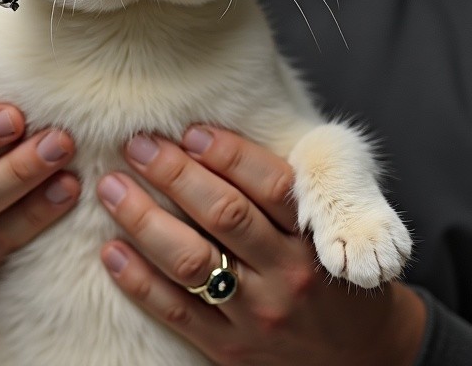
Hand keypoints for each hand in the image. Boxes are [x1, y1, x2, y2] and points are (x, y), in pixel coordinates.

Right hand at [0, 105, 80, 270]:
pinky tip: (70, 191)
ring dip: (28, 185)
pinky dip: (38, 216)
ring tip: (69, 167)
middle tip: (60, 140)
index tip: (15, 117)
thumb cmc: (12, 112)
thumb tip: (24, 32)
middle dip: (18, 164)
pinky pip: (4, 240)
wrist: (20, 168)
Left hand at [96, 127, 425, 364]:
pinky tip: (111, 250)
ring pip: (192, 262)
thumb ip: (285, 187)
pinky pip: (176, 312)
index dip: (229, 153)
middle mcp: (288, 275)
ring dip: (144, 220)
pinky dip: (139, 280)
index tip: (191, 130)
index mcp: (314, 237)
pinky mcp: (230, 350)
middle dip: (175, 174)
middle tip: (138, 144)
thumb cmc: (330, 273)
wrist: (360, 359)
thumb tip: (212, 135)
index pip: (272, 185)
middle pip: (226, 216)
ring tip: (112, 187)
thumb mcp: (328, 227)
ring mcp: (257, 316)